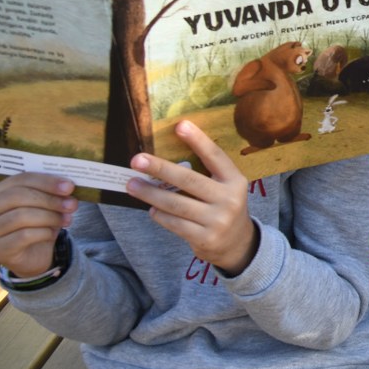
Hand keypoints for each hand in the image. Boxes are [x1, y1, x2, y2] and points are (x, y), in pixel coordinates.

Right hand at [0, 173, 76, 277]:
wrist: (31, 254)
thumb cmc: (36, 223)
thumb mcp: (43, 205)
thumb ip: (52, 194)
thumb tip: (68, 188)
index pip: (20, 179)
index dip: (46, 181)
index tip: (69, 186)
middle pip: (19, 196)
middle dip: (49, 200)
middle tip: (72, 204)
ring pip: (21, 216)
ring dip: (50, 217)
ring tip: (67, 219)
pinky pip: (24, 236)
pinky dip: (44, 232)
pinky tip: (52, 233)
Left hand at [125, 120, 258, 276]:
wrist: (237, 243)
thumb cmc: (223, 206)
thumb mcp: (225, 187)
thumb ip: (205, 174)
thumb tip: (165, 156)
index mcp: (235, 180)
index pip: (215, 156)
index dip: (198, 141)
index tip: (180, 125)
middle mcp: (229, 199)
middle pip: (190, 180)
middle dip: (160, 168)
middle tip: (137, 159)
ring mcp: (217, 220)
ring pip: (176, 204)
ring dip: (150, 194)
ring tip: (131, 184)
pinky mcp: (205, 238)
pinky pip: (175, 224)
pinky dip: (160, 215)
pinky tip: (151, 209)